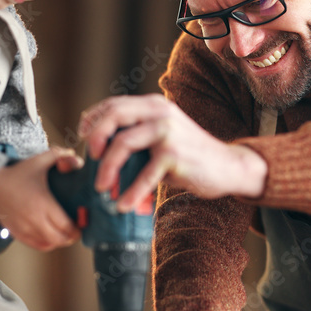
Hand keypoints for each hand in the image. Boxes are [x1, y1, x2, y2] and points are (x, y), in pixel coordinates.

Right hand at [0, 147, 82, 250]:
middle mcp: (35, 220)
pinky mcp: (17, 233)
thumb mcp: (38, 161)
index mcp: (43, 204)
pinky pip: (36, 245)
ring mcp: (25, 229)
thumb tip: (73, 154)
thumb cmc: (15, 174)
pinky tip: (50, 237)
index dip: (77, 229)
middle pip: (60, 239)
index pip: (66, 225)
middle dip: (71, 237)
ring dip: (59, 241)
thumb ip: (58, 155)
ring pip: (48, 244)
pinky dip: (46, 244)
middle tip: (76, 231)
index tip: (82, 224)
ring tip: (65, 234)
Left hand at [77, 94, 267, 212]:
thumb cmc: (190, 156)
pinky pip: (144, 174)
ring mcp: (168, 131)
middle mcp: (160, 112)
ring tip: (102, 188)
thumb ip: (138, 135)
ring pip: (123, 143)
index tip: (83, 139)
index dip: (93, 120)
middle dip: (95, 137)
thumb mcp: (162, 136)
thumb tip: (100, 149)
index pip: (114, 105)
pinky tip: (124, 205)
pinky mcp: (175, 154)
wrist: (227, 166)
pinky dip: (131, 192)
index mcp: (154, 105)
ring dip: (107, 168)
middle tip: (89, 159)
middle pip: (115, 116)